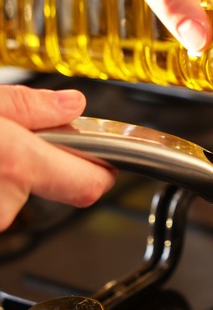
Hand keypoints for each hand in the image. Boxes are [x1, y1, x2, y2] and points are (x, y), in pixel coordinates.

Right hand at [0, 85, 114, 230]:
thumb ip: (28, 106)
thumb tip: (70, 105)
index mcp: (15, 165)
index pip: (89, 185)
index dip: (103, 172)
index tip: (105, 160)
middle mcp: (1, 204)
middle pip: (48, 188)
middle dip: (38, 165)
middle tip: (16, 141)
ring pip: (15, 197)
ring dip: (7, 177)